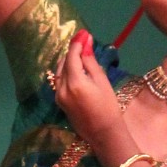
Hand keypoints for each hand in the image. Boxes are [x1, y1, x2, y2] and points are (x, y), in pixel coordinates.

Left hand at [54, 30, 128, 159]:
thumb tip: (86, 42)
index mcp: (74, 82)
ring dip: (68, 61)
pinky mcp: (59, 101)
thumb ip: (90, 61)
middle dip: (73, 51)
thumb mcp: (102, 81)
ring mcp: (58, 96)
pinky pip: (60, 81)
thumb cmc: (108, 107)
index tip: (84, 32)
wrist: (103, 133)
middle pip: (63, 62)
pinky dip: (66, 71)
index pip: (72, 56)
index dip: (77, 43)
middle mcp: (62, 88)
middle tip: (84, 41)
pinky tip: (76, 69)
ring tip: (81, 54)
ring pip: (60, 71)